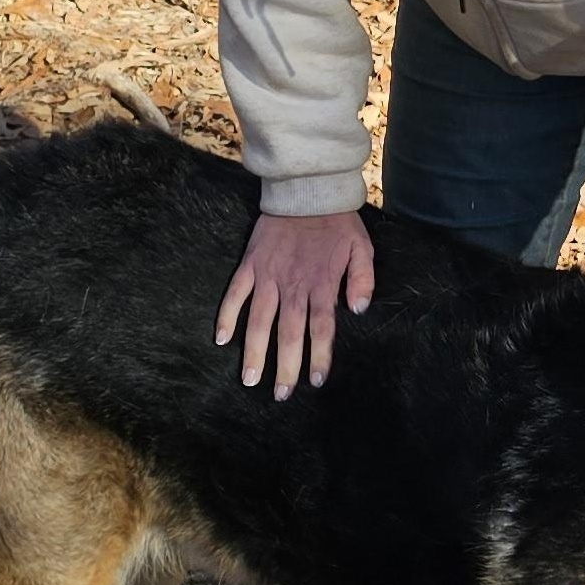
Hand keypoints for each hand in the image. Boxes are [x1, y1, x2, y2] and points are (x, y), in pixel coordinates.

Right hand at [215, 211, 374, 396]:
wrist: (307, 190)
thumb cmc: (338, 224)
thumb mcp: (362, 249)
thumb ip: (362, 280)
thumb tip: (358, 309)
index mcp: (321, 285)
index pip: (320, 329)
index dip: (318, 356)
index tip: (315, 381)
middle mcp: (293, 286)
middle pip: (288, 333)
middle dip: (284, 367)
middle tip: (279, 394)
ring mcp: (268, 276)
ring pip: (259, 320)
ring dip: (254, 351)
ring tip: (249, 379)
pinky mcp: (251, 264)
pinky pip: (235, 293)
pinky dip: (227, 315)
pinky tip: (221, 339)